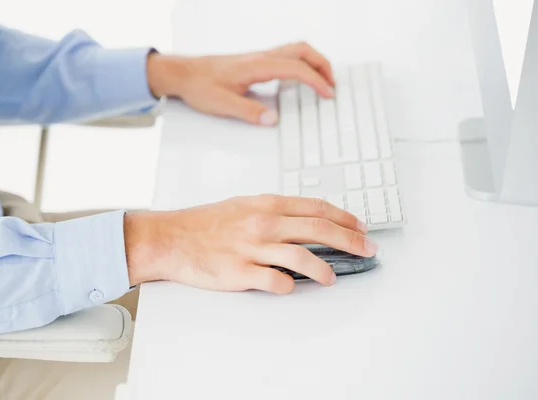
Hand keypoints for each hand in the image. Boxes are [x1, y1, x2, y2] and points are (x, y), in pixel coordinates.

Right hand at [124, 195, 376, 293]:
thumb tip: (304, 221)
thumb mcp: (243, 205)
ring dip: (324, 269)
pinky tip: (291, 288)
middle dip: (350, 240)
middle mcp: (263, 223)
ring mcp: (252, 248)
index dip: (344, 218)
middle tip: (368, 249)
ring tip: (332, 278)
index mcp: (266, 205)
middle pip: (318, 229)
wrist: (171, 238)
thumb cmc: (205, 223)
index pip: (316, 208)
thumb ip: (274, 212)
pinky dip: (288, 286)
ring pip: (302, 257)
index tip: (360, 227)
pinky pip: (275, 282)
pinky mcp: (239, 273)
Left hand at [147, 42, 334, 125]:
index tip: (328, 93)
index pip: (296, 68)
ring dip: (313, 61)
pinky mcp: (255, 62)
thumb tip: (273, 119)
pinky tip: (299, 79)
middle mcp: (260, 57)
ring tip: (322, 80)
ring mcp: (258, 58)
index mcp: (257, 66)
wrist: (183, 73)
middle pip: (301, 50)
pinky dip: (301, 64)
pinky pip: (286, 56)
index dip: (316, 81)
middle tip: (332, 83)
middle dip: (322, 64)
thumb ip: (249, 112)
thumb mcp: (222, 104)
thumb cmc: (199, 85)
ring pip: (295, 50)